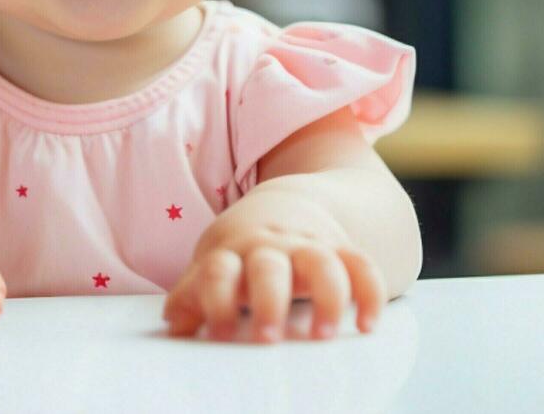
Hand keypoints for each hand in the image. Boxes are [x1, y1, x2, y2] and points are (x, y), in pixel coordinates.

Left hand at [163, 184, 385, 342]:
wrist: (285, 204)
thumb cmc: (242, 248)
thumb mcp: (213, 263)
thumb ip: (193, 294)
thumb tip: (172, 324)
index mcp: (231, 252)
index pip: (218, 271)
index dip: (216, 301)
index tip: (221, 334)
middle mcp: (270, 247)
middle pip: (268, 267)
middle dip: (268, 302)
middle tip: (268, 339)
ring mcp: (307, 246)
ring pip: (321, 263)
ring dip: (326, 298)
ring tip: (323, 335)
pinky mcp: (340, 250)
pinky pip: (362, 265)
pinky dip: (370, 292)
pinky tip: (368, 324)